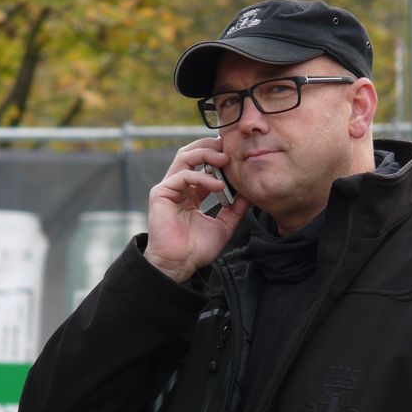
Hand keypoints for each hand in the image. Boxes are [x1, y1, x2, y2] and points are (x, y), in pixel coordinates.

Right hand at [143, 137, 250, 281]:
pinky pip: (183, 176)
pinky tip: (218, 185)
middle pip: (191, 154)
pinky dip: (202, 177)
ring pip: (184, 157)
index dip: (218, 156)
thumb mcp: (224, 225)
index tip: (236, 154)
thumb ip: (235, 209)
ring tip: (225, 159)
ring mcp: (169, 188)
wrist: (180, 264)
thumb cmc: (197, 249)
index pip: (203, 165)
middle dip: (210, 147)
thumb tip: (249, 193)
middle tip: (229, 147)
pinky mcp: (161, 193)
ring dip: (206, 154)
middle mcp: (179, 187)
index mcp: (191, 193)